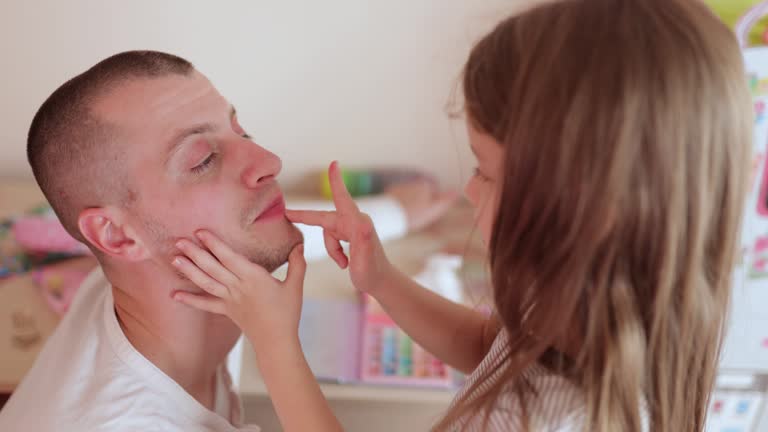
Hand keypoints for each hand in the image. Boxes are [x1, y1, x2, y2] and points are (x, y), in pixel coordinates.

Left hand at [171, 231, 305, 346]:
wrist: (277, 341)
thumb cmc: (288, 313)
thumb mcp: (295, 286)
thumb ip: (297, 264)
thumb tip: (300, 244)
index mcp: (254, 278)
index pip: (230, 257)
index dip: (215, 244)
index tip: (201, 232)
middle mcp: (238, 287)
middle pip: (213, 268)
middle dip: (195, 253)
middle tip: (179, 240)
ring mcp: (230, 300)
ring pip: (206, 283)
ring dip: (190, 271)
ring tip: (175, 258)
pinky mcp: (227, 311)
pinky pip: (205, 305)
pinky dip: (190, 300)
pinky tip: (174, 294)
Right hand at [286, 161, 393, 295]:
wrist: (380, 282)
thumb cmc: (372, 272)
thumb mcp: (366, 259)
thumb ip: (364, 239)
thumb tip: (362, 221)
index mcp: (357, 222)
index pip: (342, 198)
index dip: (335, 182)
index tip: (334, 164)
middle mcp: (354, 221)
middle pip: (324, 219)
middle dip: (305, 216)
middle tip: (287, 212)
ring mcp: (351, 228)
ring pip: (327, 233)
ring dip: (332, 250)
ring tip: (344, 263)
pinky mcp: (349, 235)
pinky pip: (331, 239)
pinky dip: (334, 252)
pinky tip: (345, 262)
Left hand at [385, 179, 457, 231]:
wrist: (391, 216)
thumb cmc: (414, 214)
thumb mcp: (434, 209)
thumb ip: (446, 199)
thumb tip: (456, 191)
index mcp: (425, 186)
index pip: (434, 193)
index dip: (433, 204)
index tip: (428, 213)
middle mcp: (413, 183)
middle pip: (421, 193)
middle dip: (421, 202)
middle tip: (418, 215)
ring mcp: (401, 186)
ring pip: (410, 195)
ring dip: (411, 202)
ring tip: (408, 215)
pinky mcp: (391, 192)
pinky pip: (399, 197)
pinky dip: (400, 203)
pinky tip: (400, 211)